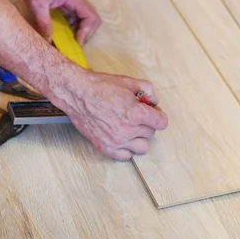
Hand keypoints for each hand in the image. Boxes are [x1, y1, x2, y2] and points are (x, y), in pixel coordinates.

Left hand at [20, 0, 101, 43]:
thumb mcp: (37, 3)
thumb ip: (43, 22)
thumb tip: (48, 41)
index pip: (91, 17)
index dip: (87, 31)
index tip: (77, 42)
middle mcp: (78, 1)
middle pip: (92, 20)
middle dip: (86, 34)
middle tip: (75, 45)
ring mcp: (74, 4)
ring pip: (85, 21)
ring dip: (80, 33)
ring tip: (70, 44)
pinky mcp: (68, 6)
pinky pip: (76, 20)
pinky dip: (73, 30)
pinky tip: (64, 37)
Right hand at [48, 65, 168, 160]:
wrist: (77, 93)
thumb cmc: (100, 87)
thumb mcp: (129, 82)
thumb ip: (147, 90)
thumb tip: (154, 102)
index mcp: (136, 113)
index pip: (162, 123)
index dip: (158, 116)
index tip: (152, 113)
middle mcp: (128, 130)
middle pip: (151, 133)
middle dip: (146, 123)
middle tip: (135, 115)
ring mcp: (116, 141)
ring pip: (142, 147)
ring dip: (139, 138)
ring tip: (130, 128)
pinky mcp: (105, 147)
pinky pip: (126, 156)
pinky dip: (126, 148)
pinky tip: (121, 138)